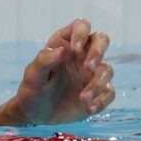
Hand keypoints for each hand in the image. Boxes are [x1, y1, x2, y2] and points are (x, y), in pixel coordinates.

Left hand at [0, 19, 114, 124]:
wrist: (35, 114)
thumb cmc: (31, 90)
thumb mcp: (32, 76)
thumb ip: (43, 60)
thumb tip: (61, 50)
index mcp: (64, 44)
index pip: (80, 26)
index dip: (81, 33)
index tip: (74, 49)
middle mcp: (81, 55)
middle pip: (102, 40)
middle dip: (98, 52)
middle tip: (88, 68)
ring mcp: (91, 73)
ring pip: (107, 69)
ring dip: (97, 84)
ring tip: (83, 99)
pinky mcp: (98, 91)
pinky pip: (109, 92)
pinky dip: (101, 100)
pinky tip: (88, 108)